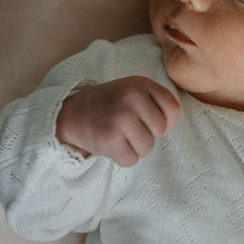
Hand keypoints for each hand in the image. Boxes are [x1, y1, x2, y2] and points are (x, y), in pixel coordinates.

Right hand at [56, 76, 179, 166]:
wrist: (71, 113)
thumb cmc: (109, 104)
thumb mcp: (132, 91)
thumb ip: (155, 102)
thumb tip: (169, 126)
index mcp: (140, 84)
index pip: (172, 108)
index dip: (167, 122)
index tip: (151, 123)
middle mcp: (131, 98)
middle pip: (160, 130)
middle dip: (148, 135)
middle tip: (130, 130)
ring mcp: (120, 117)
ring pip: (147, 147)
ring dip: (136, 148)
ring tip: (121, 137)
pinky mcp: (109, 138)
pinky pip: (131, 159)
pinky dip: (123, 158)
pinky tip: (112, 145)